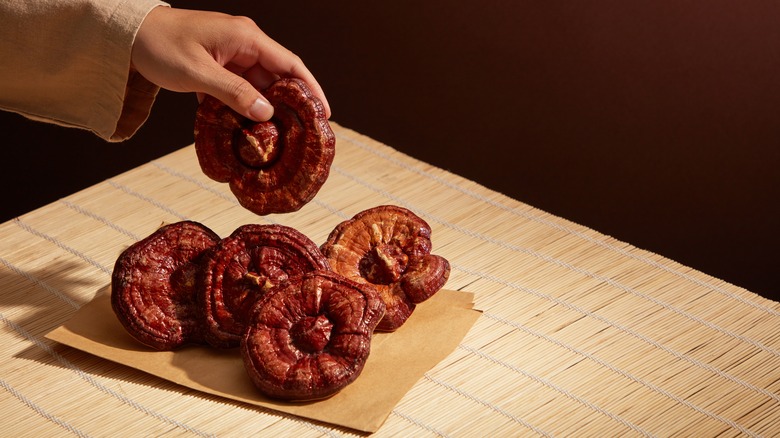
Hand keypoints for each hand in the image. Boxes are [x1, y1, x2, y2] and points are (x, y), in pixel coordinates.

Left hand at [131, 7, 330, 120]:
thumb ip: (233, 93)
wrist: (127, 33)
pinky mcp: (218, 66)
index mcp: (246, 38)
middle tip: (302, 134)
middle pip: (278, 77)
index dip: (311, 89)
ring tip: (275, 137)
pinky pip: (239, 89)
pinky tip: (245, 128)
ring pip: (258, 86)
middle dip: (290, 105)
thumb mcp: (197, 73)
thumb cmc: (159, 45)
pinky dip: (244, 107)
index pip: (290, 64)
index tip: (324, 113)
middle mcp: (244, 44)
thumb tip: (266, 114)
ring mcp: (231, 55)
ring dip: (264, 110)